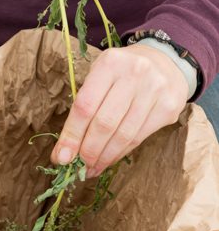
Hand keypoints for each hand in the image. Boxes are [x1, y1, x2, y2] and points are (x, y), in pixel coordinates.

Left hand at [51, 44, 188, 177]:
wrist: (164, 61)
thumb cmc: (122, 71)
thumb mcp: (101, 74)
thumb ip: (85, 104)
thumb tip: (66, 147)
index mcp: (110, 63)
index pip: (86, 105)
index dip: (72, 134)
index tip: (61, 156)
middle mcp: (134, 74)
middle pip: (105, 123)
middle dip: (88, 150)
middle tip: (78, 167)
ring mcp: (154, 91)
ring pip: (124, 135)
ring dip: (104, 157)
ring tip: (91, 169)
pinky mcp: (169, 108)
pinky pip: (139, 138)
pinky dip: (121, 153)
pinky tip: (110, 160)